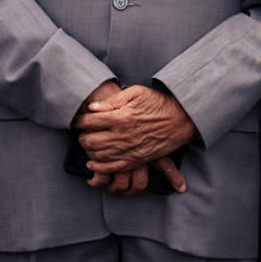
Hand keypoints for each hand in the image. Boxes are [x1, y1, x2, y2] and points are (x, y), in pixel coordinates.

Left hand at [76, 83, 196, 186]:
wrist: (182, 119)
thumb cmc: (159, 103)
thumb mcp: (136, 93)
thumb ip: (113, 100)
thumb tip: (92, 108)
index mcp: (122, 117)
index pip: (89, 122)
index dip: (79, 121)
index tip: (78, 120)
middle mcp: (124, 135)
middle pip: (90, 141)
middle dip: (82, 137)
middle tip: (83, 133)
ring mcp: (130, 149)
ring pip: (98, 156)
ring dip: (89, 152)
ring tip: (88, 145)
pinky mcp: (137, 160)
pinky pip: (113, 168)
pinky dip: (99, 168)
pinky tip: (94, 164)